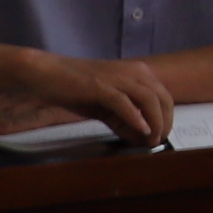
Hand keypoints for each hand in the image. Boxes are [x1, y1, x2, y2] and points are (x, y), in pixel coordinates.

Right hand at [0, 53, 173, 142]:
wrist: (45, 72)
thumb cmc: (75, 88)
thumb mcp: (104, 105)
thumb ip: (123, 119)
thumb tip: (141, 137)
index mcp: (137, 73)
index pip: (164, 96)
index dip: (167, 118)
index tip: (161, 136)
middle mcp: (133, 72)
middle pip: (163, 98)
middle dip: (165, 122)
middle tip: (159, 141)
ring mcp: (117, 77)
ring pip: (149, 99)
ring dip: (155, 122)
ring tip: (151, 139)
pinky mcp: (101, 86)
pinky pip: (125, 102)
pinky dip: (136, 117)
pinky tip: (141, 130)